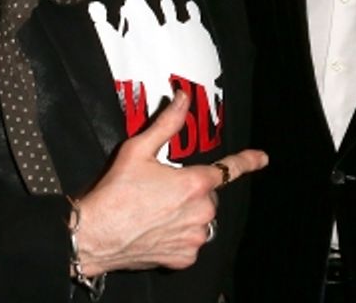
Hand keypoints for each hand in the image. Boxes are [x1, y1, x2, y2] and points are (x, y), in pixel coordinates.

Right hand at [73, 89, 268, 273]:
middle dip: (192, 190)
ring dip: (187, 214)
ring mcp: (194, 237)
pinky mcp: (185, 257)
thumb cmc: (114, 193)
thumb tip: (183, 99)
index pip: (229, 169)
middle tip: (162, 190)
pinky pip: (190, 242)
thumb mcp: (138, 150)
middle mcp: (201, 212)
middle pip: (208, 195)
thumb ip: (167, 124)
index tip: (262, 158)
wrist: (93, 235)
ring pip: (201, 220)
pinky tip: (157, 230)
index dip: (248, 161)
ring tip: (157, 212)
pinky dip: (179, 236)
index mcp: (195, 184)